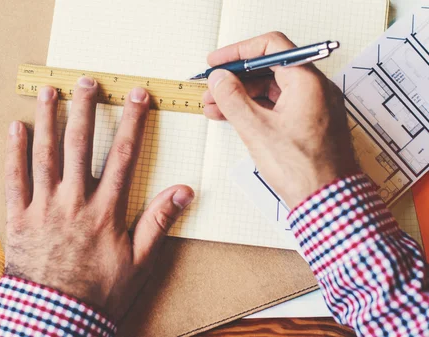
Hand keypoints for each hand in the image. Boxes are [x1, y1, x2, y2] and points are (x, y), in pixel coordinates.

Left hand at [3, 77, 193, 320]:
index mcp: (105, 210)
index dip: (133, 122)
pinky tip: (16, 128)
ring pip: (44, 154)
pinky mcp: (19, 217)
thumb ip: (158, 222)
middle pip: (80, 144)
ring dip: (47, 119)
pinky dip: (14, 152)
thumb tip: (183, 191)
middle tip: (87, 82)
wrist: (55, 317)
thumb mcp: (138, 261)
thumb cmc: (98, 291)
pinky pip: (14, 178)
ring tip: (48, 92)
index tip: (137, 96)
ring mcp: (43, 206)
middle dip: (85, 109)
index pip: (124, 156)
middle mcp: (73, 200)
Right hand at [203, 32, 358, 207]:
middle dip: (236, 78)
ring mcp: (313, 106)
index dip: (239, 52)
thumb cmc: (303, 169)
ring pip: (271, 89)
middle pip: (269, 69)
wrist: (327, 202)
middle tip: (211, 88)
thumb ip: (233, 99)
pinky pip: (278, 106)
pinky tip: (232, 118)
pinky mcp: (309, 123)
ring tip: (214, 107)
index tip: (217, 62)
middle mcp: (315, 89)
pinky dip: (255, 109)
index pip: (271, 47)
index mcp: (307, 81)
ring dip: (241, 95)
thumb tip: (220, 78)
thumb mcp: (257, 130)